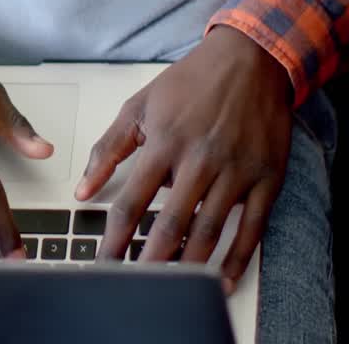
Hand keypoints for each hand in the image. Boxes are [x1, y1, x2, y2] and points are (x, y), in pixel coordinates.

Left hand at [76, 26, 292, 291]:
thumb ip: (109, 149)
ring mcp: (236, 171)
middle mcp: (200, 159)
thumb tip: (82, 189)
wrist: (251, 58)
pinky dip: (236, 259)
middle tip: (135, 288)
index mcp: (165, 142)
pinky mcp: (266, 178)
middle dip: (150, 263)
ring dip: (189, 266)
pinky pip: (252, 228)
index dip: (115, 238)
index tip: (104, 263)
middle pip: (171, 224)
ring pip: (209, 231)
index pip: (132, 201)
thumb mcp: (139, 106)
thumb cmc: (191, 82)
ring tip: (171, 290)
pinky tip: (220, 281)